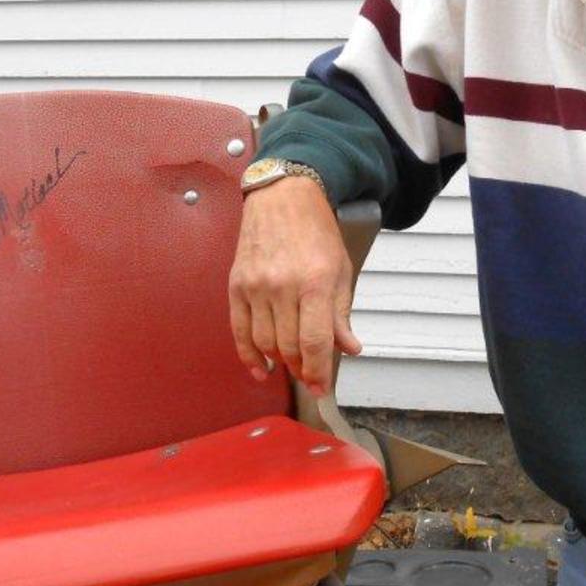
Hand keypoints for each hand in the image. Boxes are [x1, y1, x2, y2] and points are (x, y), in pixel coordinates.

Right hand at [228, 176, 361, 394]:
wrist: (282, 197)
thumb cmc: (315, 230)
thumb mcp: (341, 269)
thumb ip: (341, 313)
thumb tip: (349, 348)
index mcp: (315, 282)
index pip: (315, 342)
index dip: (319, 372)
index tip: (323, 388)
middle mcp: (283, 286)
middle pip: (288, 347)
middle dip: (302, 369)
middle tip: (310, 374)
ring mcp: (256, 286)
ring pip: (265, 343)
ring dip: (279, 361)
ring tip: (291, 364)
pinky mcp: (236, 285)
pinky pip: (239, 331)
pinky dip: (248, 355)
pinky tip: (260, 368)